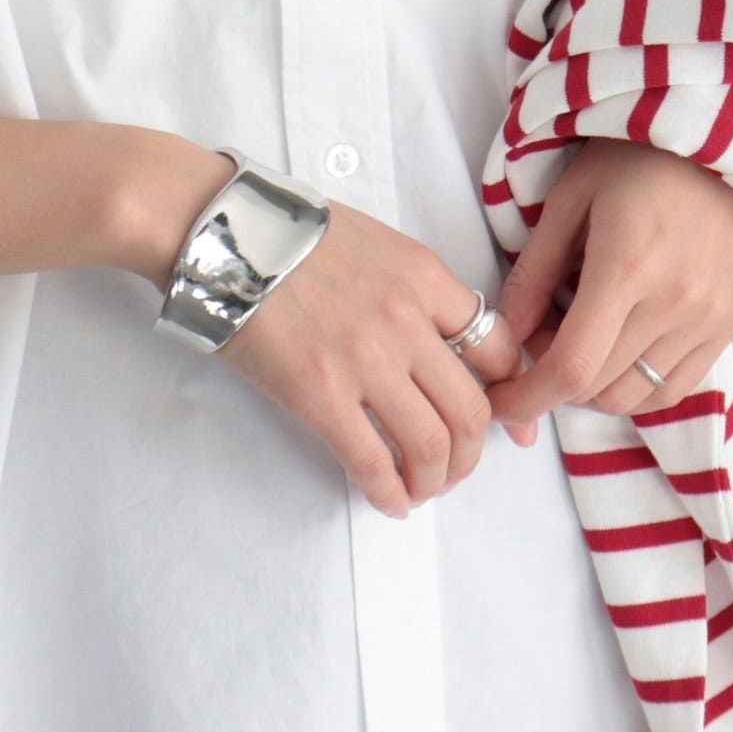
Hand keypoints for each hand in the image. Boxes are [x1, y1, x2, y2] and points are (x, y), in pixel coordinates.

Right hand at [214, 205, 538, 518]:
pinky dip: (391, 493)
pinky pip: (374, 462)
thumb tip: (441, 343)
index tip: (509, 426)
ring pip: (432, 444)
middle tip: (455, 466)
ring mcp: (365, 360)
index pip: (497, 348)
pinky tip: (390, 500)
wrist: (221, 231)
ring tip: (421, 487)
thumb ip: (415, 290)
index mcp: (424, 276)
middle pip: (472, 409)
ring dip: (435, 478)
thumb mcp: (374, 243)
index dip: (511, 396)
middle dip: (472, 453)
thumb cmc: (288, 232)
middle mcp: (406, 320)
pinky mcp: (320, 394)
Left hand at [486, 137, 732, 427]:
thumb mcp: (567, 203)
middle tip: (535, 341)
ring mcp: (709, 320)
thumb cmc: (629, 161)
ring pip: (636, 397)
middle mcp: (674, 304)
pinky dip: (636, 386)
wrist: (713, 144)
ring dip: (594, 388)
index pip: (573, 366)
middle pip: (600, 388)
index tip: (499, 402)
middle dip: (553, 382)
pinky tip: (616, 350)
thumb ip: (534, 274)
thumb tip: (502, 335)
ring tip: (577, 340)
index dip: (529, 396)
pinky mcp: (730, 325)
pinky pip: (675, 388)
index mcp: (626, 268)